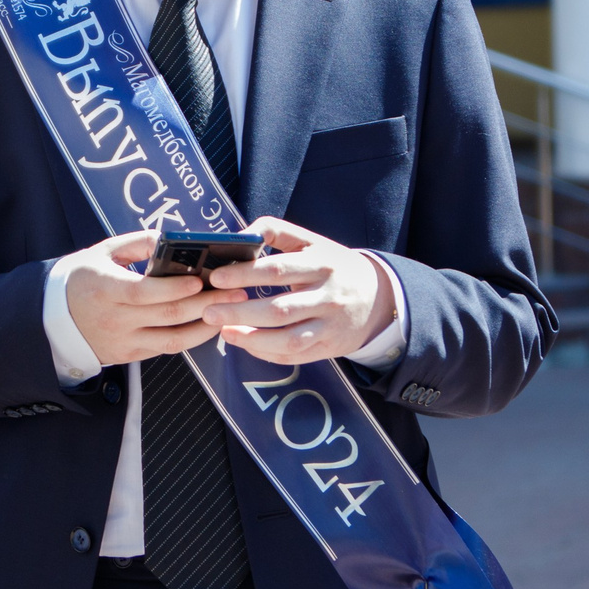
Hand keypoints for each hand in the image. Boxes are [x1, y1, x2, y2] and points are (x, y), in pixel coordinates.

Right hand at [64, 231, 234, 365]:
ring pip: (172, 339)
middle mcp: (114, 319)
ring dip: (206, 325)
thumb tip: (172, 239)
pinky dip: (192, 337)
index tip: (200, 279)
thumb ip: (138, 244)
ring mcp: (124, 341)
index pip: (143, 292)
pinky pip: (168, 348)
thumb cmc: (83, 278)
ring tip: (230, 309)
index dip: (174, 288)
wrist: (55, 319)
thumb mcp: (103, 252)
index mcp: (103, 289)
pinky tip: (210, 323)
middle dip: (205, 303)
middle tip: (235, 291)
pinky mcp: (131, 356)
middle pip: (166, 316)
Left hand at [199, 217, 396, 365]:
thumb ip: (276, 232)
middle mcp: (328, 296)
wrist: (378, 297)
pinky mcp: (328, 347)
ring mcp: (329, 325)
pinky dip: (268, 353)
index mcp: (322, 264)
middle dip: (240, 312)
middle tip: (209, 311)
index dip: (245, 274)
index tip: (216, 277)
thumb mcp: (313, 242)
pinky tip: (246, 344)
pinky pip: (295, 356)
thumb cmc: (334, 266)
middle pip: (280, 309)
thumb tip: (240, 233)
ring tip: (225, 332)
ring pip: (288, 339)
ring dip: (252, 339)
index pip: (279, 269)